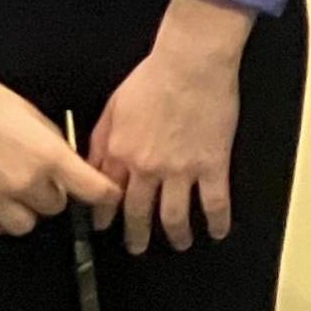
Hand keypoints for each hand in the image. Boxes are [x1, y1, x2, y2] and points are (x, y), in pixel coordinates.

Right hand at [0, 0, 118, 242]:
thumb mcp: (33, 115)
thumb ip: (53, 145)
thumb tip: (67, 166)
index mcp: (48, 156)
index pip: (92, 189)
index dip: (104, 195)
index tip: (108, 196)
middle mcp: (23, 181)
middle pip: (54, 208)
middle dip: (52, 195)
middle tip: (39, 181)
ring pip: (23, 225)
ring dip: (23, 212)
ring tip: (12, 195)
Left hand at [85, 0, 252, 253]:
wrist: (191, 64)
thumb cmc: (153, 77)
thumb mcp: (113, 107)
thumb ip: (101, 140)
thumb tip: (92, 164)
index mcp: (120, 153)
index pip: (107, 194)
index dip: (104, 215)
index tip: (104, 227)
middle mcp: (147, 168)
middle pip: (139, 212)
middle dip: (136, 235)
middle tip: (137, 247)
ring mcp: (182, 170)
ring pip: (175, 215)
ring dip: (175, 234)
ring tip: (179, 243)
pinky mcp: (212, 164)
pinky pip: (215, 202)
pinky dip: (217, 221)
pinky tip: (218, 232)